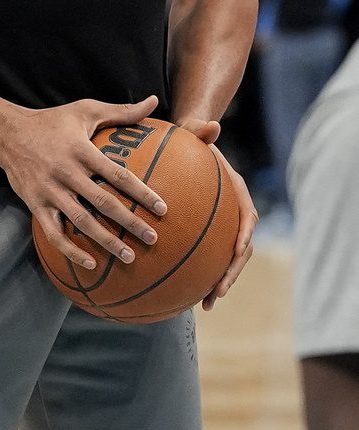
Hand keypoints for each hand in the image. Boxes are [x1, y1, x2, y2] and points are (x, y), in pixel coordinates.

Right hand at [0, 95, 167, 270]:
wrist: (9, 133)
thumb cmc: (53, 121)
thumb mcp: (86, 110)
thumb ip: (122, 111)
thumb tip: (153, 101)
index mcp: (82, 150)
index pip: (118, 175)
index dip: (141, 193)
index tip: (162, 208)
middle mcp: (67, 172)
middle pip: (104, 203)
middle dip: (130, 223)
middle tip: (153, 239)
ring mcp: (50, 191)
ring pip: (81, 222)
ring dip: (106, 241)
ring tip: (129, 256)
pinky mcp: (36, 204)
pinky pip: (54, 233)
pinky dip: (71, 250)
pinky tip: (91, 263)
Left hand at [177, 118, 256, 310]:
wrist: (187, 145)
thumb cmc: (190, 137)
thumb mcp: (194, 131)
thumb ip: (201, 130)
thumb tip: (213, 125)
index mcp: (237, 191)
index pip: (247, 217)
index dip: (244, 235)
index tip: (237, 251)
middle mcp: (234, 212)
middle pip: (241, 248)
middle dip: (231, 272)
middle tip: (216, 293)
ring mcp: (222, 225)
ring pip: (227, 259)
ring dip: (219, 282)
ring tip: (204, 304)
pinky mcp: (208, 233)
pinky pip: (208, 257)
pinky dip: (200, 276)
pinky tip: (182, 294)